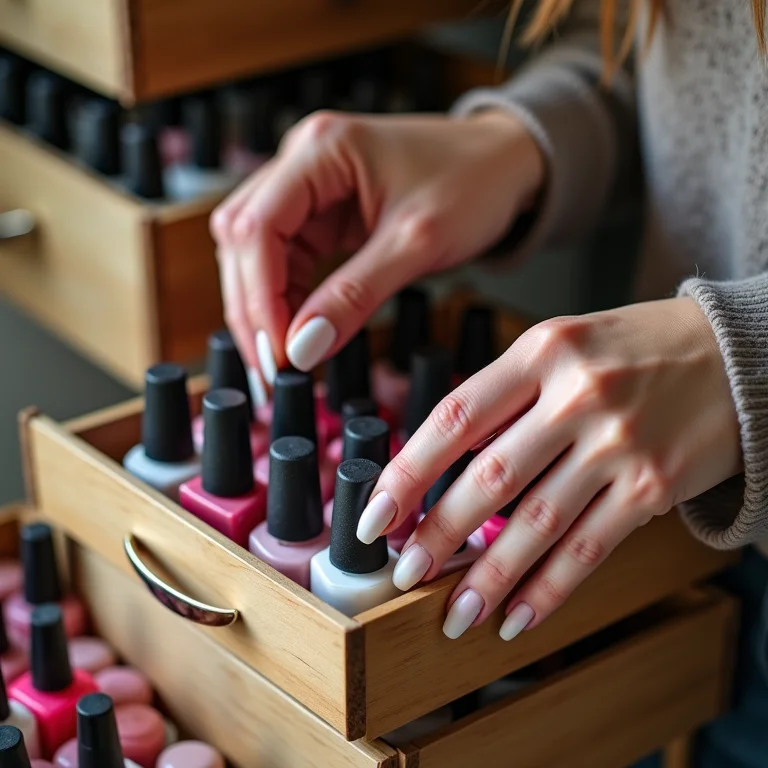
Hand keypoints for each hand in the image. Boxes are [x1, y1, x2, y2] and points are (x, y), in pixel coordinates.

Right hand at [210, 110, 544, 395]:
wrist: (506, 164)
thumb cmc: (473, 181)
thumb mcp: (416, 244)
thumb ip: (354, 296)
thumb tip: (302, 348)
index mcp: (320, 149)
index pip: (256, 226)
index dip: (258, 296)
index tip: (278, 352)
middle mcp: (302, 160)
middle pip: (244, 239)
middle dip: (253, 307)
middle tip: (272, 367)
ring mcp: (309, 185)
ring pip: (257, 252)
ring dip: (264, 306)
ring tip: (284, 357)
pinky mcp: (322, 212)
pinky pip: (285, 258)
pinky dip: (287, 298)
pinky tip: (299, 330)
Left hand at [356, 298, 741, 639]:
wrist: (736, 354)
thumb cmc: (634, 349)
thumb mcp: (563, 344)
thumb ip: (506, 394)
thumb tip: (442, 461)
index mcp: (542, 351)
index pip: (456, 417)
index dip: (407, 473)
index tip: (374, 515)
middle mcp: (577, 395)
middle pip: (490, 476)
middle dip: (438, 533)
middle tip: (403, 572)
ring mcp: (618, 443)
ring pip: (537, 523)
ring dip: (489, 576)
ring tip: (453, 613)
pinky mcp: (653, 485)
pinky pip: (589, 547)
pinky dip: (549, 589)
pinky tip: (518, 617)